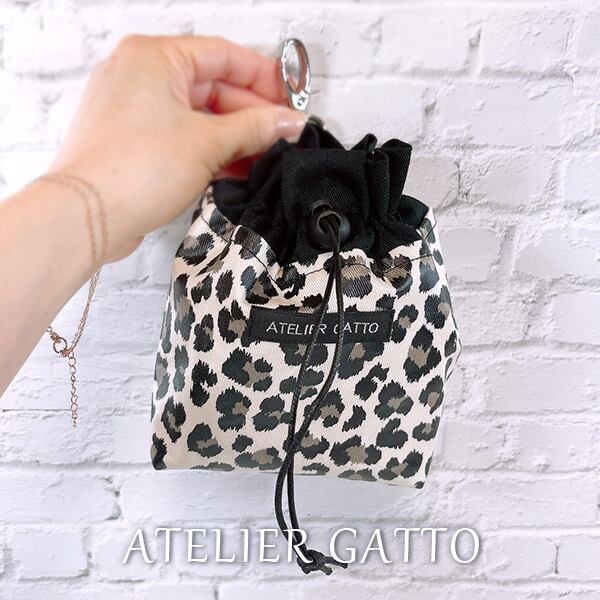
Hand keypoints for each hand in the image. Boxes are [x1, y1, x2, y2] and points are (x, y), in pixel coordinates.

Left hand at [49, 35, 305, 261]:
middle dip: (251, 114)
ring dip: (233, 137)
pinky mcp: (134, 142)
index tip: (289, 100)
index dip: (263, 78)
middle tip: (281, 135)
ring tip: (264, 156)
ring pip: (199, 116)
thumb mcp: (208, 143)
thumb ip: (254, 129)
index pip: (224, 55)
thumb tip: (286, 122)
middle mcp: (140, 76)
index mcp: (154, 57)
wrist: (88, 217)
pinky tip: (236, 168)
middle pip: (212, 87)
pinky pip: (182, 137)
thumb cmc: (130, 170)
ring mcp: (135, 110)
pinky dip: (210, 151)